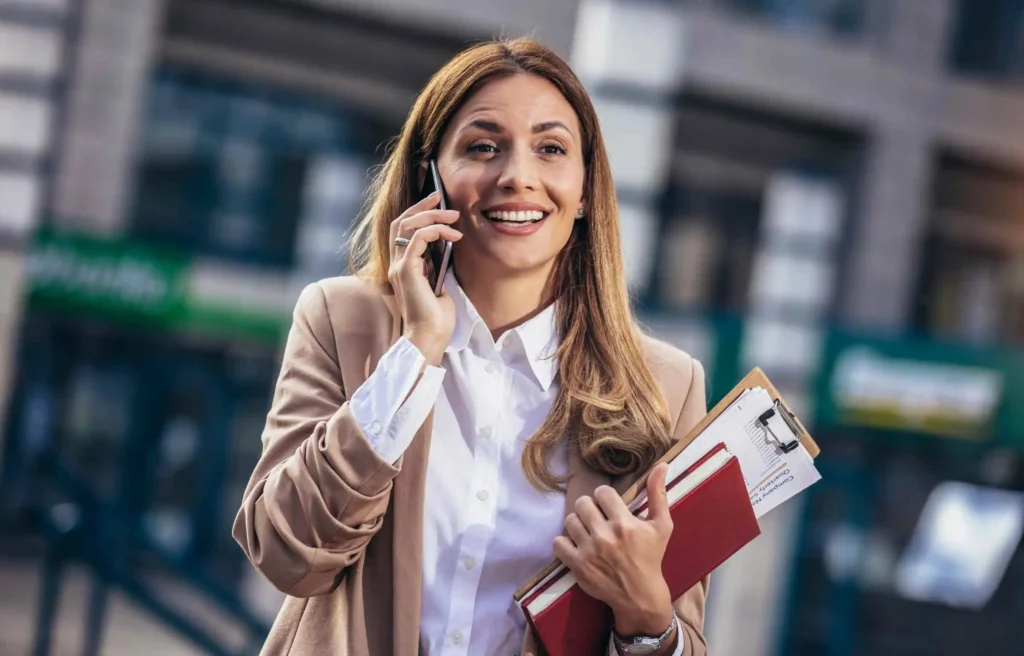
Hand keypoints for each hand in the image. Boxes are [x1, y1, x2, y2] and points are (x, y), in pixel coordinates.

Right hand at [387, 191, 462, 364]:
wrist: (429, 338)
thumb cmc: (436, 318)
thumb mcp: (439, 285)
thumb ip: (436, 266)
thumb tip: (446, 245)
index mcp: (402, 267)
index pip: (402, 231)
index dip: (417, 213)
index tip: (437, 205)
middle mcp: (396, 264)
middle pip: (400, 222)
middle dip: (421, 206)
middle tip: (440, 198)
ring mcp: (399, 267)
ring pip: (407, 226)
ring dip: (432, 216)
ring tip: (453, 216)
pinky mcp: (406, 271)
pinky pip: (417, 238)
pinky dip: (436, 231)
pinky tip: (453, 236)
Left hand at [553, 463, 674, 636]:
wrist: (640, 595)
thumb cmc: (651, 557)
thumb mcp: (661, 526)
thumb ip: (658, 494)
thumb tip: (662, 465)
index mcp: (625, 524)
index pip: (602, 492)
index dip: (605, 497)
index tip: (610, 507)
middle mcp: (605, 536)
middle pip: (582, 503)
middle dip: (590, 508)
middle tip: (597, 518)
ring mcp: (589, 552)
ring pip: (570, 521)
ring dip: (578, 524)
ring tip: (588, 531)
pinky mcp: (577, 566)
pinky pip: (558, 543)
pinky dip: (564, 542)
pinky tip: (576, 545)